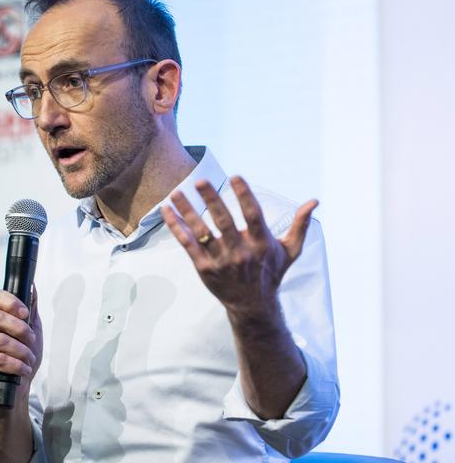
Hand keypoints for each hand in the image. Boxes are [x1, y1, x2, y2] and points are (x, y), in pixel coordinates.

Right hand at [0, 287, 42, 398]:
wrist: (19, 383)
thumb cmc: (23, 353)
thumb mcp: (32, 328)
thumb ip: (30, 308)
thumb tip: (32, 286)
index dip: (10, 301)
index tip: (26, 313)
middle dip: (21, 329)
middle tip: (31, 340)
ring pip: (0, 340)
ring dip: (21, 350)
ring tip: (30, 358)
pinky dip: (16, 364)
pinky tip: (24, 369)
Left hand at [161, 176, 317, 316]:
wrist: (253, 306)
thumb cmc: (271, 273)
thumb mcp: (290, 251)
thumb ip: (300, 225)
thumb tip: (314, 202)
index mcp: (261, 244)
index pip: (253, 216)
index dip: (244, 196)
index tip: (235, 176)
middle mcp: (240, 252)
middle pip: (224, 222)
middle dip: (212, 200)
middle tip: (201, 180)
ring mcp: (220, 261)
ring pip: (201, 231)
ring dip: (187, 211)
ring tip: (177, 192)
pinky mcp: (204, 268)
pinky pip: (187, 244)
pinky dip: (176, 227)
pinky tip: (167, 210)